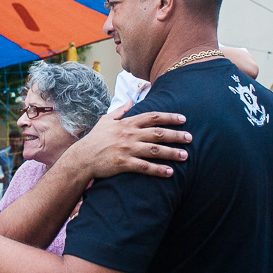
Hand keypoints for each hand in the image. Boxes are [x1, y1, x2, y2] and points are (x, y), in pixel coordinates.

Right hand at [65, 104, 190, 180]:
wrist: (82, 157)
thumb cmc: (95, 139)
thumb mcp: (106, 120)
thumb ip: (121, 110)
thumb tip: (132, 100)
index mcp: (127, 123)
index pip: (152, 117)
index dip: (169, 117)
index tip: (183, 119)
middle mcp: (129, 135)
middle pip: (158, 133)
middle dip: (176, 135)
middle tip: (190, 138)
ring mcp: (127, 149)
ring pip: (154, 150)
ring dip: (171, 153)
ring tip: (185, 156)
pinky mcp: (124, 163)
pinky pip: (145, 167)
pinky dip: (158, 169)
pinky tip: (170, 172)